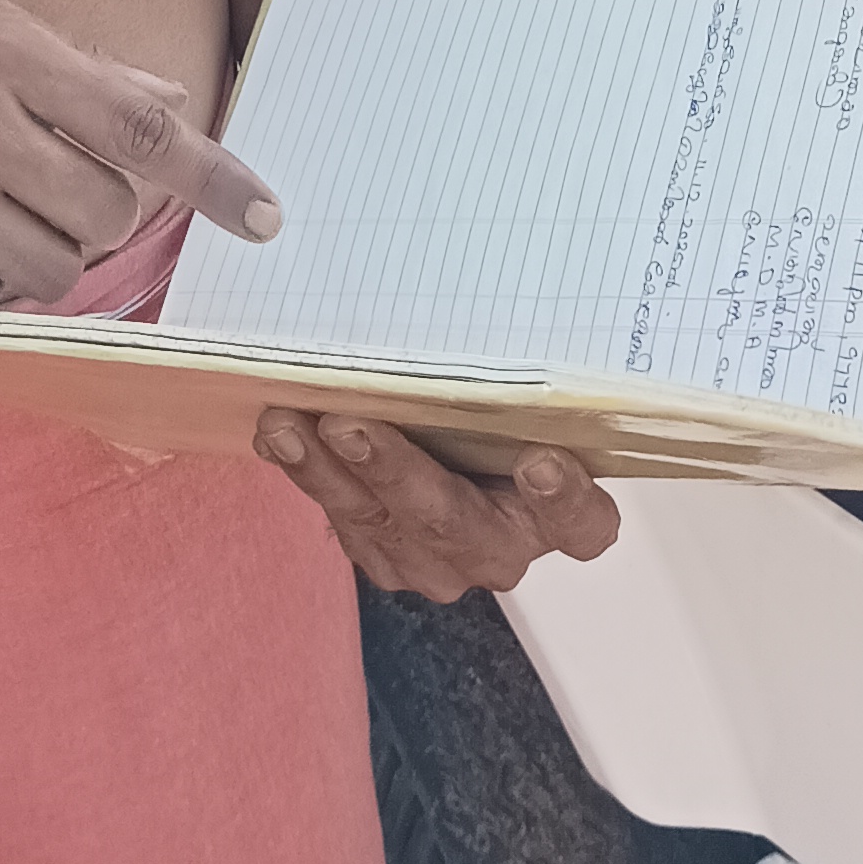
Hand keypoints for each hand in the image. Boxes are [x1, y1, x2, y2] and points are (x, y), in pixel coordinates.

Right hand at [0, 0, 280, 308]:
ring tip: (14, 206)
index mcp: (9, 57)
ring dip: (56, 249)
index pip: (140, 128)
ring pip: (52, 268)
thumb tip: (168, 104)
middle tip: (73, 186)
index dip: (213, 178)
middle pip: (105, 213)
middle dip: (109, 213)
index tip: (265, 216)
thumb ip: (82, 70)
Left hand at [254, 411, 619, 597]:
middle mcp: (501, 549)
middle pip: (457, 525)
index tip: (541, 460)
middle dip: (397, 473)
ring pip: (383, 525)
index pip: (583, 525)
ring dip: (328, 472)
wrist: (460, 457)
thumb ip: (517, 384)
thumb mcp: (521, 397)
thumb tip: (481, 300)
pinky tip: (279, 437)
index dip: (565, 500)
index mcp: (561, 516)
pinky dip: (308, 473)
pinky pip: (343, 522)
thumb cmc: (503, 418)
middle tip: (351, 425)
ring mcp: (437, 564)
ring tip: (286, 424)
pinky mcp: (385, 559)